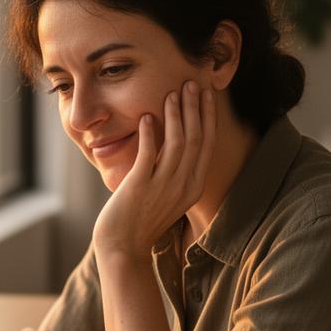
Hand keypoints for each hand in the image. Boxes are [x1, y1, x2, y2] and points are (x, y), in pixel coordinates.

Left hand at [93, 80, 215, 260]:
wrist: (123, 248)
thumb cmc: (141, 221)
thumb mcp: (167, 196)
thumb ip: (174, 172)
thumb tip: (173, 143)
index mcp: (193, 187)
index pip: (206, 144)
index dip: (207, 116)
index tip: (205, 94)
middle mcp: (183, 186)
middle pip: (195, 138)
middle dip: (194, 107)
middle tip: (191, 82)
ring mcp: (163, 187)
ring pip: (177, 143)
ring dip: (175, 115)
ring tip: (171, 93)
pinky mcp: (141, 187)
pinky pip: (149, 154)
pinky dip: (149, 133)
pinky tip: (145, 116)